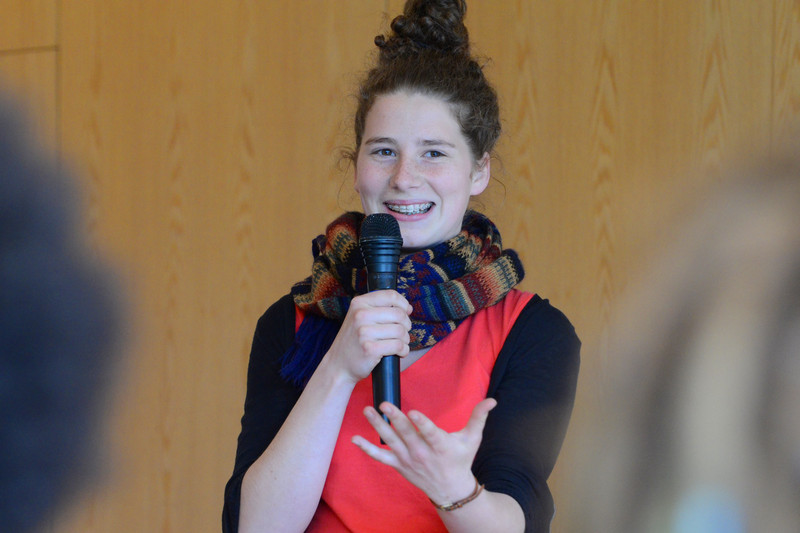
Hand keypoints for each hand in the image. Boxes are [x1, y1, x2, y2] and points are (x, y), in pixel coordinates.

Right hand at [323, 290, 411, 383]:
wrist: (338, 365)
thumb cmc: (354, 340)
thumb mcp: (360, 317)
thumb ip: (380, 309)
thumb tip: (408, 308)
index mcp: (359, 303)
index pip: (391, 295)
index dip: (403, 304)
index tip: (406, 312)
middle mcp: (360, 315)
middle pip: (399, 314)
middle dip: (406, 325)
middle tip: (402, 333)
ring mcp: (364, 332)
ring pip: (400, 331)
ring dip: (405, 339)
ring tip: (400, 343)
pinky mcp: (370, 349)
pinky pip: (398, 345)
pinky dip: (404, 350)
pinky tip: (399, 352)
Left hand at [351, 398, 496, 505]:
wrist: (450, 489)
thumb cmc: (461, 459)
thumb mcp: (472, 438)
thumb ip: (479, 417)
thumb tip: (492, 400)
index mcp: (441, 445)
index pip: (430, 433)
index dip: (422, 424)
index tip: (413, 412)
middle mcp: (422, 453)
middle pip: (407, 434)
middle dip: (395, 419)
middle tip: (383, 404)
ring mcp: (408, 460)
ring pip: (391, 441)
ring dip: (377, 426)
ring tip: (367, 410)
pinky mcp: (398, 465)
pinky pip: (381, 458)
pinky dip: (367, 450)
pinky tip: (354, 439)